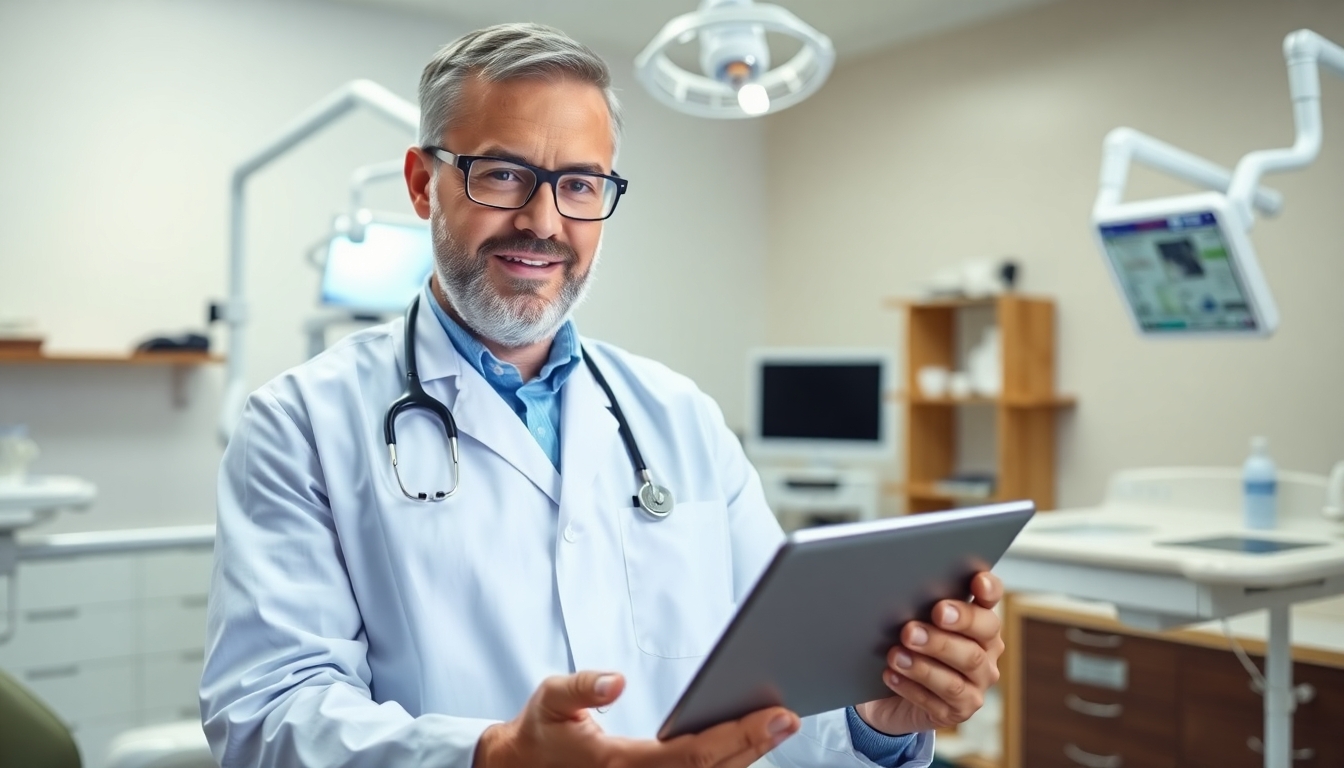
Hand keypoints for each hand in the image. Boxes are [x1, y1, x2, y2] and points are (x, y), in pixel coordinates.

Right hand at [474, 670, 800, 767]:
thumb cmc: (542, 732)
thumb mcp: (549, 700)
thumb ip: (581, 688)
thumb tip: (616, 681)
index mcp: (619, 765)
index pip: (692, 755)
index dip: (737, 736)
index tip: (774, 715)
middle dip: (755, 746)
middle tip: (790, 718)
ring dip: (746, 758)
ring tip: (777, 726)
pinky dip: (726, 767)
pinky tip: (748, 745)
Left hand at [855, 572, 1004, 734]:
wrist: (891, 696)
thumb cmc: (907, 648)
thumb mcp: (913, 623)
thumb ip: (918, 608)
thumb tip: (901, 591)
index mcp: (980, 622)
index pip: (991, 600)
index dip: (989, 589)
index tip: (976, 582)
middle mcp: (987, 653)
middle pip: (980, 639)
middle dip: (945, 633)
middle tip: (911, 629)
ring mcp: (976, 686)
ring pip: (959, 675)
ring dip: (924, 665)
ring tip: (895, 655)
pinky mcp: (958, 712)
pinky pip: (939, 702)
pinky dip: (912, 688)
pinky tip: (891, 676)